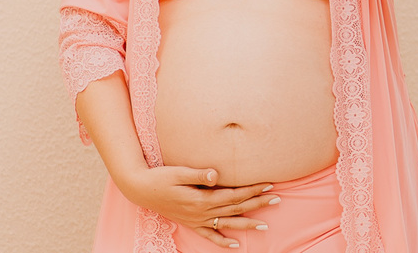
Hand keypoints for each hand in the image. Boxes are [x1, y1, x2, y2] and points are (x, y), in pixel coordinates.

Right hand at [119, 164, 277, 248]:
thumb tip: (216, 174)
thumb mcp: (178, 172)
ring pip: (227, 223)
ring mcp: (196, 220)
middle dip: (257, 204)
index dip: (251, 189)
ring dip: (247, 223)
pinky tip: (234, 244)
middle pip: (235, 209)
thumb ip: (198, 175)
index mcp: (201, 199)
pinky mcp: (190, 223)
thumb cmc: (160, 177)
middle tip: (277, 199)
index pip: (233, 195)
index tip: (268, 184)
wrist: (140, 190)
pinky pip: (209, 235)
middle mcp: (201, 213)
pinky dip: (222, 241)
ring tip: (265, 224)